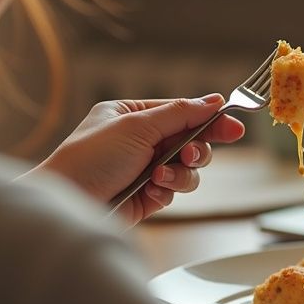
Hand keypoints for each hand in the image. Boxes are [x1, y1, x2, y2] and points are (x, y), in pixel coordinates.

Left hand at [26, 94, 245, 224]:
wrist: (67, 204)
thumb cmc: (89, 159)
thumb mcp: (136, 127)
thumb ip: (179, 114)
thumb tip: (213, 100)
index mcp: (131, 116)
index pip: (181, 112)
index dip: (209, 119)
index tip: (236, 126)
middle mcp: (138, 141)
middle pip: (190, 141)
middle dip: (195, 151)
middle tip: (191, 157)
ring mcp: (143, 169)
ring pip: (186, 170)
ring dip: (179, 174)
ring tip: (159, 177)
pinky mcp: (145, 197)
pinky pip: (173, 191)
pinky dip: (166, 191)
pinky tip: (150, 192)